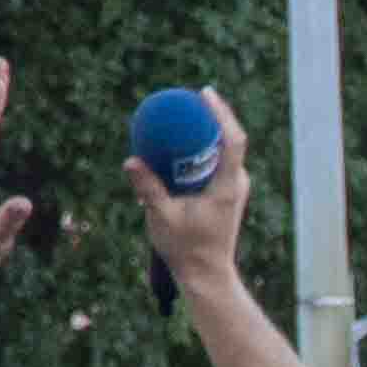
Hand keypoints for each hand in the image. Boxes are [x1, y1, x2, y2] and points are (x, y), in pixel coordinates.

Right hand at [123, 80, 244, 297]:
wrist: (206, 273)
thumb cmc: (186, 249)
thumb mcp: (162, 218)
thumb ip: (148, 189)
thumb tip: (130, 161)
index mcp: (226, 187)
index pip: (233, 141)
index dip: (221, 113)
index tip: (205, 93)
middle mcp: (236, 183)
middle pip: (228, 138)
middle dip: (209, 114)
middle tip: (185, 97)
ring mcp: (233, 187)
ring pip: (222, 149)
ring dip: (204, 130)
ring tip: (182, 112)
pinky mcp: (226, 191)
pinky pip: (215, 160)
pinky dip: (199, 147)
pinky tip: (179, 140)